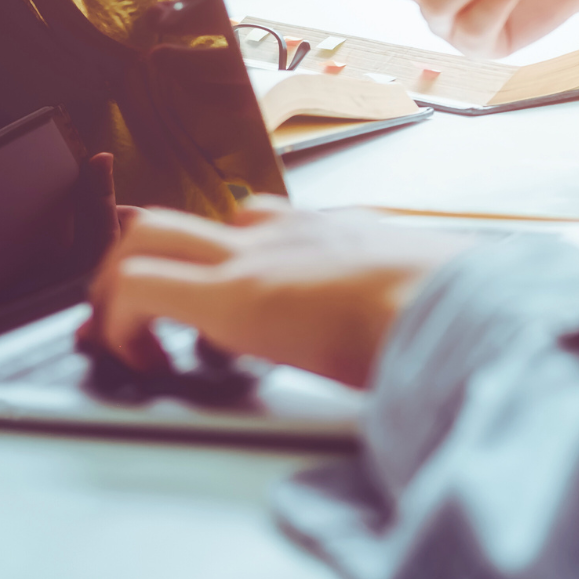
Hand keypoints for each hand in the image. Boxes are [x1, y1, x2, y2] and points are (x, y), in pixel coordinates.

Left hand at [85, 198, 484, 386]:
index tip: (219, 302)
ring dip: (119, 281)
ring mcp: (257, 256)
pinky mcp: (232, 295)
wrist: (460, 308)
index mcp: (338, 234)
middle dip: (143, 258)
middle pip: (187, 216)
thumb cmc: (460, 313)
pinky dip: (122, 324)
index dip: (226, 256)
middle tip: (134, 308)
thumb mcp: (435, 299)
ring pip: (149, 233)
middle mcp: (290, 232)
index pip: (261, 220)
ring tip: (118, 333)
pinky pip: (139, 289)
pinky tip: (140, 361)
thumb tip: (443, 333)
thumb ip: (420, 305)